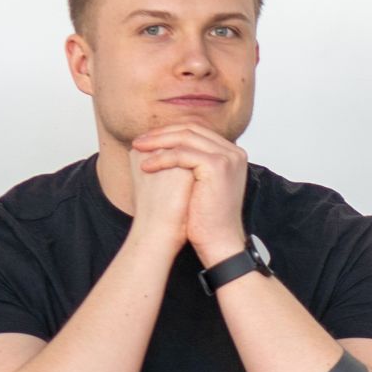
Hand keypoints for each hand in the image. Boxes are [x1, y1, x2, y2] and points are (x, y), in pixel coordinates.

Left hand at [133, 125, 252, 268]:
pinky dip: (161, 158)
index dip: (169, 133)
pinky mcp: (218, 166)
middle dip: (161, 134)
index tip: (148, 140)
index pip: (197, 131)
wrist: (219, 241)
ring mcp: (228, 158)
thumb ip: (191, 162)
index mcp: (231, 153)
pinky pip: (183, 154)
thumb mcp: (199, 183)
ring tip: (138, 148)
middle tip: (139, 141)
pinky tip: (146, 166)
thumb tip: (163, 147)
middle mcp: (234, 152)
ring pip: (186, 138)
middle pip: (191, 129)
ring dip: (157, 142)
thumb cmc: (206, 218)